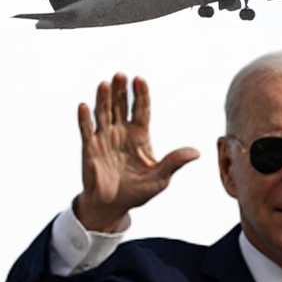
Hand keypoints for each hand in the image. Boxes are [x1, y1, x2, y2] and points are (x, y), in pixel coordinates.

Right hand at [75, 74, 199, 231]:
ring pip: (103, 113)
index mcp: (140, 135)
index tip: (140, 79)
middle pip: (121, 106)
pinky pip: (86, 130)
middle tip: (120, 75)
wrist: (113, 206)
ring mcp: (104, 138)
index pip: (141, 109)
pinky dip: (84, 118)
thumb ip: (174, 162)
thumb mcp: (160, 178)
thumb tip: (197, 152)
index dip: (141, 95)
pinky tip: (84, 106)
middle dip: (121, 91)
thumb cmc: (138, 192)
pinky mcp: (90, 148)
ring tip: (104, 84)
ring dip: (103, 99)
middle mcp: (121, 132)